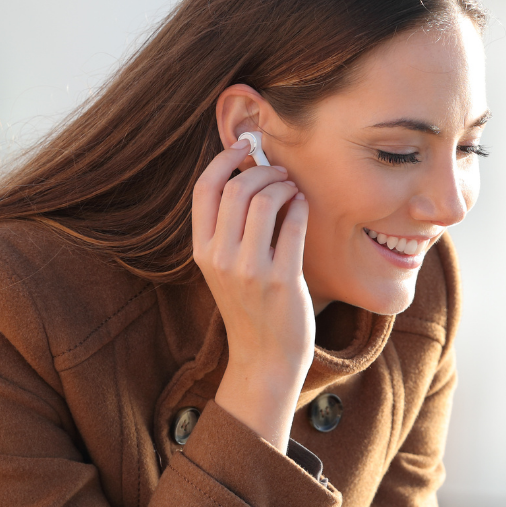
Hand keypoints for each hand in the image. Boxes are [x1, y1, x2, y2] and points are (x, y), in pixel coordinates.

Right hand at [191, 141, 313, 451]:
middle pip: (236, 188)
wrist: (264, 359)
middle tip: (279, 172)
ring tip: (292, 189)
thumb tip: (246, 172)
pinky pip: (292, 224)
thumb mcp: (224, 268)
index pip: (204, 190)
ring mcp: (250, 270)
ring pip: (264, 201)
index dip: (224, 159)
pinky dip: (299, 207)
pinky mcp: (282, 279)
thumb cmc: (250, 308)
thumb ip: (228, 228)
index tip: (244, 146)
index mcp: (202, 251)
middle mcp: (221, 258)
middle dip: (262, 170)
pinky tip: (302, 207)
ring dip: (283, 185)